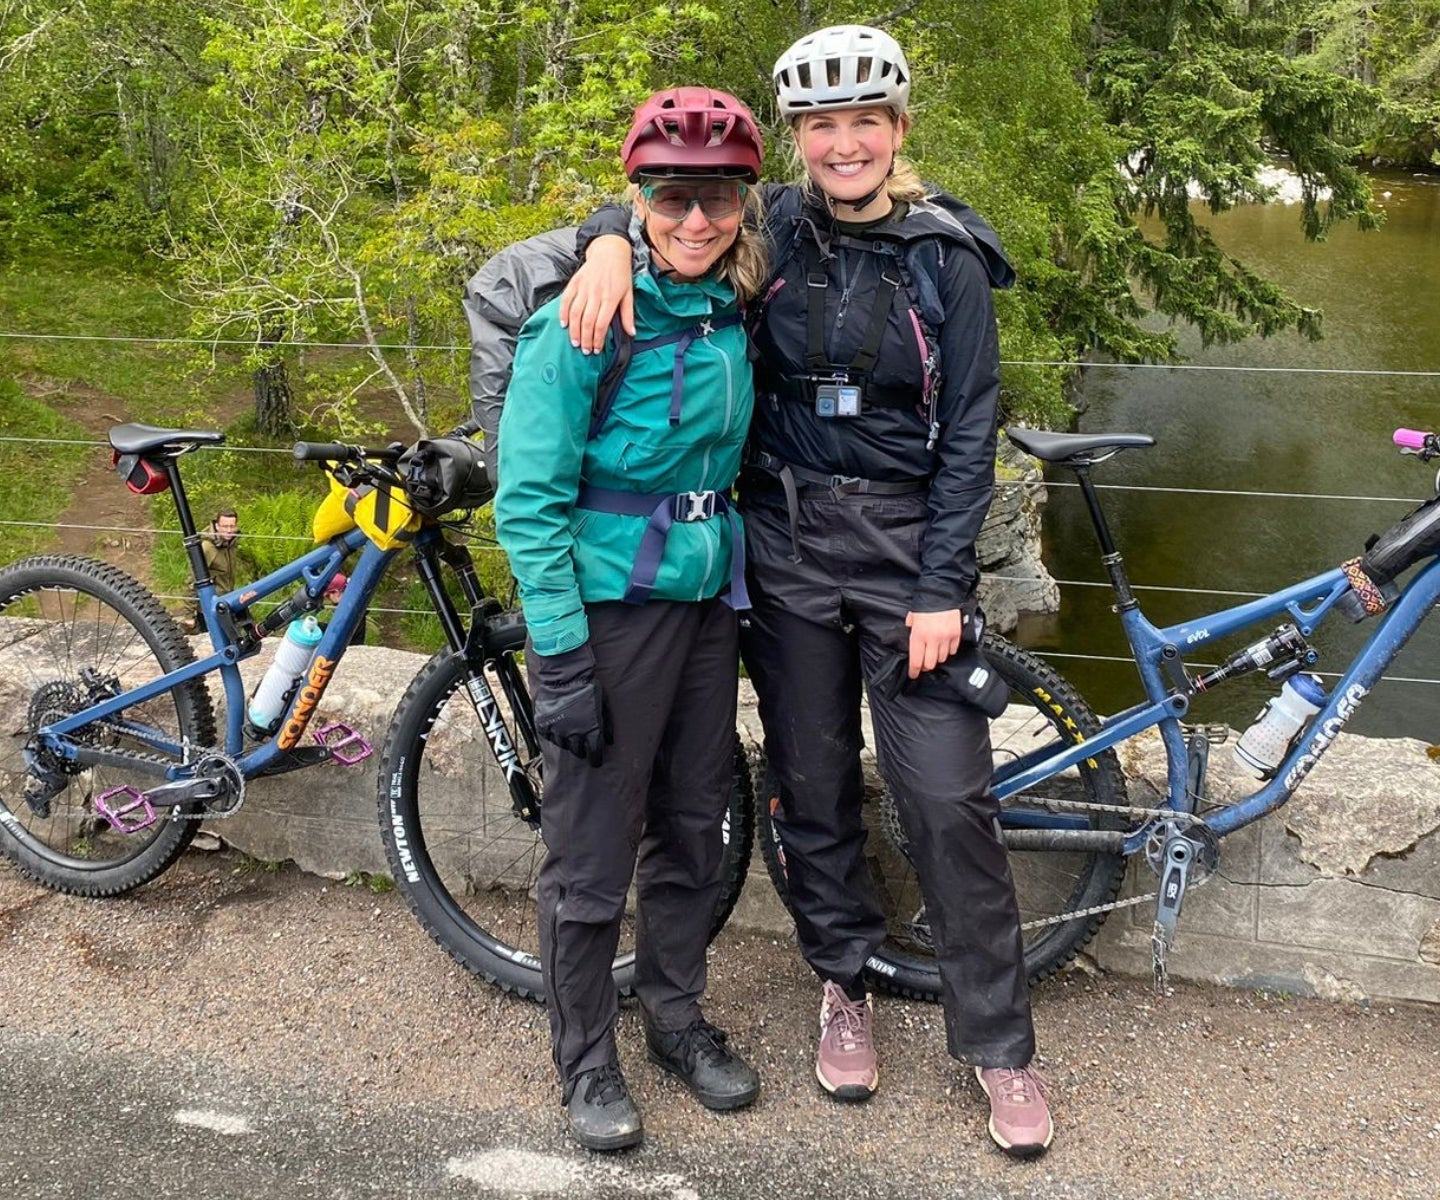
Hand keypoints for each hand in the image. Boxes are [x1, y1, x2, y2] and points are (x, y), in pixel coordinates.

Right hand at [531, 645, 611, 765]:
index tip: (596, 761)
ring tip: (571, 735)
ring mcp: (558, 730)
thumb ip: (607, 724)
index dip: (596, 759)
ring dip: (569, 742)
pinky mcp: (544, 725)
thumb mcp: (604, 704)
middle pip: (579, 751)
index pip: (594, 754)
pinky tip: (559, 729)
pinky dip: (555, 735)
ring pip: (564, 745)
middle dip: (582, 750)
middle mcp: (574, 734)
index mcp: (591, 730)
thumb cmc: (588, 687)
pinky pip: (550, 736)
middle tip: (583, 746)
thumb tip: (610, 740)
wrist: (565, 676)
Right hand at [559, 235, 633, 353]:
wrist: (609, 251)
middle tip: (585, 350)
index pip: (602, 324)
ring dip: (574, 330)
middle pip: (587, 322)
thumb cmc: (621, 274)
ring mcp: (584, 288)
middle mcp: (596, 293)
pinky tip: (563, 324)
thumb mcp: (629, 294)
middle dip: (585, 339)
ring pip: (575, 313)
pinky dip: (563, 313)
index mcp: (611, 298)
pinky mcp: (575, 282)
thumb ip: (628, 315)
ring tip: (575, 342)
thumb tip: (631, 334)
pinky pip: (566, 300)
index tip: (597, 350)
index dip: (598, 340)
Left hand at [905, 599, 983, 678]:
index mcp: (919, 635)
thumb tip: (911, 642)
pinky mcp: (956, 635)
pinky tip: (944, 646)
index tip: (913, 674)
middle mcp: (933, 639)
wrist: (941, 594)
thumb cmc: (925, 605)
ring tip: (934, 653)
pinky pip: (952, 651)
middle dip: (926, 666)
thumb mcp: (912, 619)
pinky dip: (948, 651)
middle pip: (930, 664)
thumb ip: (911, 631)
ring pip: (942, 659)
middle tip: (923, 663)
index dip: (914, 671)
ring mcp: (946, 638)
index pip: (916, 661)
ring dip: (937, 658)